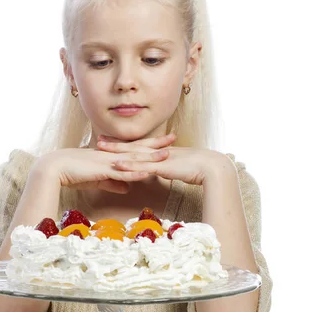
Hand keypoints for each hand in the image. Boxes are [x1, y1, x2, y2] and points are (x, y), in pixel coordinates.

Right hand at [30, 143, 172, 194]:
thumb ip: (113, 183)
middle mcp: (112, 155)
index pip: (134, 149)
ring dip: (150, 157)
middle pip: (138, 149)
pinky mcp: (101, 170)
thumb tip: (128, 188)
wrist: (55, 168)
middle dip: (157, 145)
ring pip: (133, 159)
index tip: (165, 141)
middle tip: (174, 137)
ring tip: (166, 154)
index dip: (150, 145)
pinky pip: (121, 173)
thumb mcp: (98, 179)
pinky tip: (146, 173)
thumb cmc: (73, 172)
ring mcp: (107, 161)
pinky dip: (134, 173)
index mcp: (111, 155)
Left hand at [97, 133, 226, 185]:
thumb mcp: (179, 168)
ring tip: (101, 148)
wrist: (212, 167)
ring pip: (133, 154)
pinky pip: (142, 166)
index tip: (112, 141)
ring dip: (117, 151)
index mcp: (161, 153)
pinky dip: (129, 165)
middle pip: (132, 147)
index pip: (139, 147)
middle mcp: (157, 153)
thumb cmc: (198, 169)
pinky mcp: (161, 167)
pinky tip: (117, 165)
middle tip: (99, 140)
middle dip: (115, 144)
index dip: (125, 144)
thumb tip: (160, 171)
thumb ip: (168, 168)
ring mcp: (158, 159)